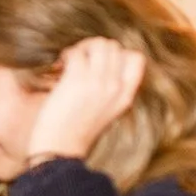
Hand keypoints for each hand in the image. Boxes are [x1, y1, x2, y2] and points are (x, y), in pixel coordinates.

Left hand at [24, 37, 145, 163]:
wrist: (59, 152)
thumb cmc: (76, 133)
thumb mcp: (105, 112)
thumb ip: (110, 90)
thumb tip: (101, 64)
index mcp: (125, 97)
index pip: (136, 58)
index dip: (117, 54)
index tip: (100, 64)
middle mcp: (115, 88)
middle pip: (114, 46)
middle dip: (95, 48)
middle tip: (80, 61)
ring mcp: (98, 83)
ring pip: (98, 43)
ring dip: (82, 48)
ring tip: (70, 62)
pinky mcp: (77, 81)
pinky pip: (77, 52)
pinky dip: (67, 55)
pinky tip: (60, 67)